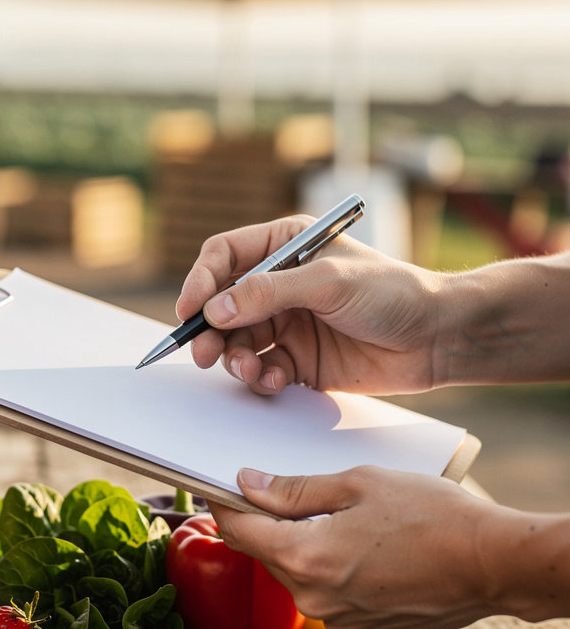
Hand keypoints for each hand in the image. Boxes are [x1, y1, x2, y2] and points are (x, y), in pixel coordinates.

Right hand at [176, 215, 443, 395]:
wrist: (438, 338)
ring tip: (248, 371)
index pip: (224, 257)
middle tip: (204, 353)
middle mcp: (279, 285)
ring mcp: (287, 324)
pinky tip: (277, 381)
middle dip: (209, 331)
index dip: (201, 281)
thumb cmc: (394, 293)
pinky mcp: (298, 360)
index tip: (190, 310)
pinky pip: (261, 371)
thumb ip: (269, 293)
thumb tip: (216, 308)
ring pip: (236, 343)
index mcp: (285, 247)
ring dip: (233, 360)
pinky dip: (261, 379)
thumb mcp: (328, 282)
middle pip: (221, 305)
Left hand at [209, 465, 507, 628]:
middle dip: (266, 522)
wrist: (494, 564)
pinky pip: (327, 593)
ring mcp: (339, 619)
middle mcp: (314, 598)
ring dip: (301, 546)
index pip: (239, 531)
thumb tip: (249, 486)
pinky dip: (330, 569)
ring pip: (296, 573)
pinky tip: (360, 546)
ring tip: (338, 517)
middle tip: (281, 490)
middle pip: (265, 553)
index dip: (225, 505)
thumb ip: (295, 489)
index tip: (221, 488)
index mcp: (305, 558)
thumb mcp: (358, 484)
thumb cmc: (433, 517)